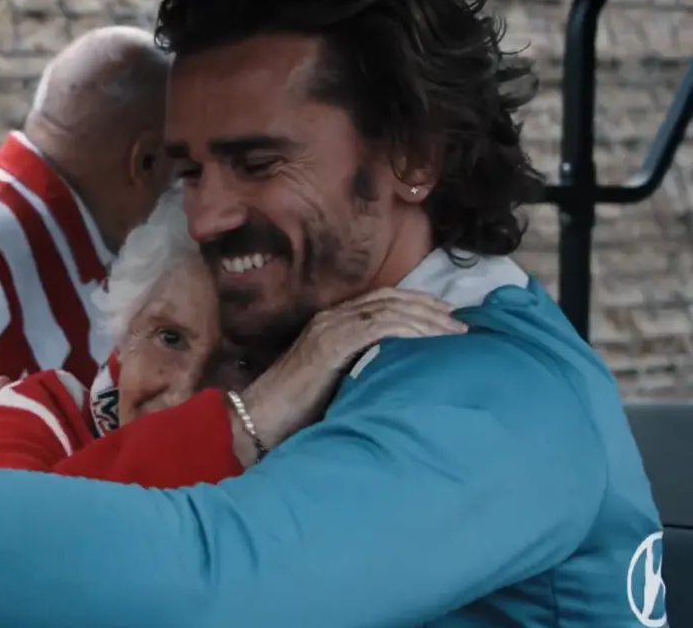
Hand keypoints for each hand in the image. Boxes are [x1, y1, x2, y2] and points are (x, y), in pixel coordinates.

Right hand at [229, 288, 465, 465]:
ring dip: (426, 318)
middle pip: (389, 299)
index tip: (446, 318)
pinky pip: (378, 326)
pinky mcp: (332, 344)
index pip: (380, 302)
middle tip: (460, 323)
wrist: (258, 419)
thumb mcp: (333, 384)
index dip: (415, 305)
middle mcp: (331, 319)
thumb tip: (395, 378)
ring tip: (454, 332)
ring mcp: (330, 329)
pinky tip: (429, 339)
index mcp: (330, 325)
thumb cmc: (293, 412)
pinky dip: (408, 329)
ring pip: (388, 309)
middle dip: (428, 308)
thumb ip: (358, 370)